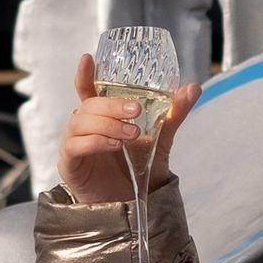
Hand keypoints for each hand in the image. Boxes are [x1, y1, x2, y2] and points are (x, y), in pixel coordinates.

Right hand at [59, 51, 202, 205]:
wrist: (134, 203)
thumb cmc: (139, 167)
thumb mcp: (160, 138)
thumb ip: (173, 114)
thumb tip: (193, 88)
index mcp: (101, 115)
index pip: (87, 89)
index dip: (85, 74)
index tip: (88, 59)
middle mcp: (84, 126)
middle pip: (88, 104)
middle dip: (111, 105)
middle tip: (136, 111)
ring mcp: (73, 143)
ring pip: (80, 122)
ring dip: (107, 124)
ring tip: (131, 134)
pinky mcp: (69, 164)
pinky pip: (74, 146)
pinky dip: (94, 142)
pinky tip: (114, 145)